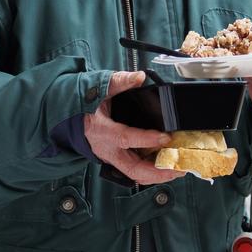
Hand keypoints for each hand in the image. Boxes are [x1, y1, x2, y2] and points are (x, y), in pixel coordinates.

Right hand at [83, 71, 179, 185]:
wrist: (72, 121)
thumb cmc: (85, 108)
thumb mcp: (99, 90)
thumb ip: (119, 82)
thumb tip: (138, 77)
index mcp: (103, 131)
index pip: (126, 137)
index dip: (147, 139)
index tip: (166, 137)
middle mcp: (109, 150)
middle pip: (133, 168)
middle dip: (158, 172)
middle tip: (178, 167)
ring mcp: (113, 158)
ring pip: (136, 174)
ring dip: (158, 175)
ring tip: (178, 169)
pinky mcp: (118, 161)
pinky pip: (136, 171)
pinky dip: (152, 172)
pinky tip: (167, 166)